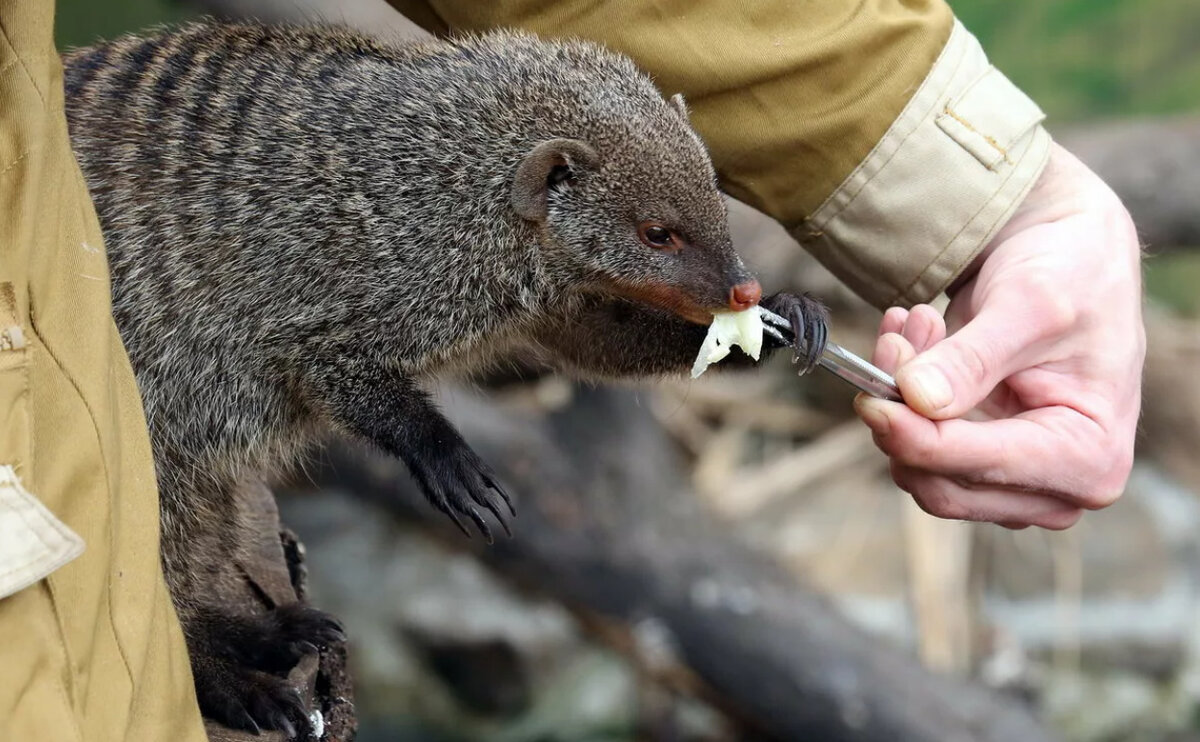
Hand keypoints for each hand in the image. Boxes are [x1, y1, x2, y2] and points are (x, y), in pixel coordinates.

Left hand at [853, 143, 1144, 528]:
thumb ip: (973, 359)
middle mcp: (1057, 486)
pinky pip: (916, 447)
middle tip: (897, 340)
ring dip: (899, 398)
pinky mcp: (980, 461)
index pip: (979, 469)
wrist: (1071, 254)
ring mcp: (1016, 480)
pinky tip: (911, 341)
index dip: (914, 438)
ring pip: (920, 468)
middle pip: (942, 483)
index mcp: (1091, 459)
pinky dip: (900, 397)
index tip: (870, 399)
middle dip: (904, 413)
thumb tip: (917, 400)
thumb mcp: (1028, 305)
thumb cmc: (1072, 275)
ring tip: (917, 325)